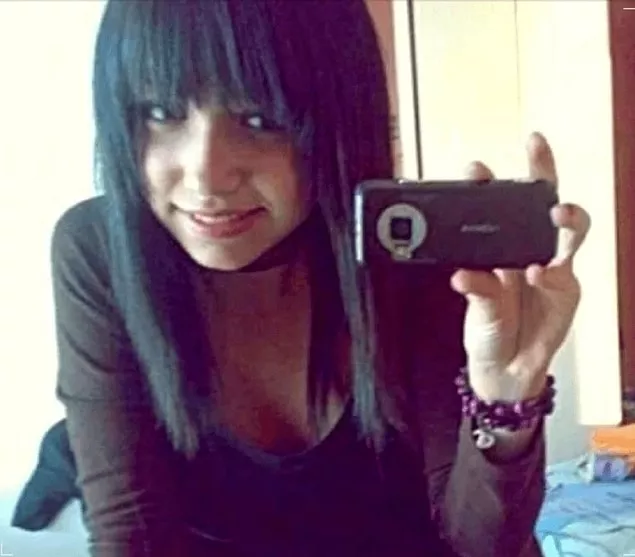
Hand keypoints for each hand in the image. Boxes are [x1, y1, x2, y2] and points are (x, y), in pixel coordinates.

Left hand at [450, 132, 590, 402]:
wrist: (508, 368)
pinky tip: (536, 274)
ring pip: (569, 231)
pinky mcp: (567, 291)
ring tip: (556, 213)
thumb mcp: (475, 306)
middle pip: (543, 203)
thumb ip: (475, 288)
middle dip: (544, 171)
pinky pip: (562, 276)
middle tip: (535, 147)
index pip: (500, 209)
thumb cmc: (489, 328)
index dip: (490, 185)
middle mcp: (529, 251)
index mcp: (501, 248)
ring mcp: (552, 268)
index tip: (477, 168)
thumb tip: (463, 275)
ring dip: (566, 217)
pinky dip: (549, 273)